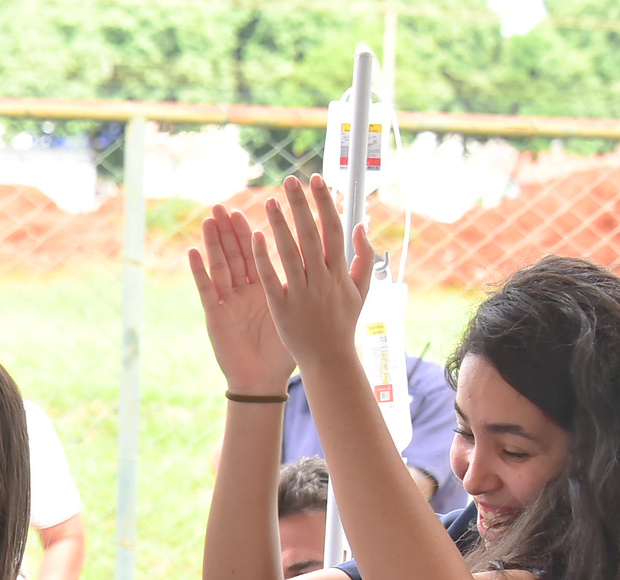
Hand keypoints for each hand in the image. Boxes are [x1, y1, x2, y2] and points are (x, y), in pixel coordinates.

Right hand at [189, 203, 294, 393]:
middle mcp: (244, 290)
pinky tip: (193, 252)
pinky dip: (199, 271)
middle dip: (230, 229)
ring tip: (209, 219)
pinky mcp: (215, 315)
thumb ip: (311, 286)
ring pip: (220, 265)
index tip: (262, 203)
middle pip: (236, 253)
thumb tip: (331, 264)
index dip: (260, 229)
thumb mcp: (299, 312)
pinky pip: (206, 290)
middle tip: (225, 205)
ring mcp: (227, 301)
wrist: (264, 379)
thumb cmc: (283, 350)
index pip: (261, 251)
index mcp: (265, 287)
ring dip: (214, 242)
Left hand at [253, 176, 376, 371]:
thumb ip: (363, 258)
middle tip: (290, 181)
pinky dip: (264, 259)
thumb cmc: (343, 323)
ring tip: (270, 202)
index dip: (325, 203)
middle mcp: (322, 280)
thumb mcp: (361, 290)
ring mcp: (302, 293)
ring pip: (291, 254)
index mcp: (339, 273)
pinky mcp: (282, 307)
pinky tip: (256, 237)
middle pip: (312, 235)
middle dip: (301, 206)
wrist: (328, 359)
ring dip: (280, 226)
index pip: (333, 229)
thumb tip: (361, 226)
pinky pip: (272, 279)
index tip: (316, 180)